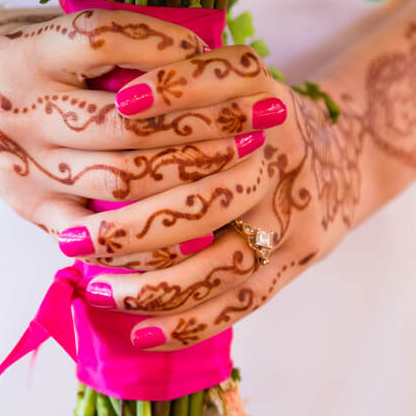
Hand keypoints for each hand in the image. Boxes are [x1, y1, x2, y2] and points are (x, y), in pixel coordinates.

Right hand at [0, 6, 286, 235]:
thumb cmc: (18, 49)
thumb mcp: (51, 24)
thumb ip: (113, 39)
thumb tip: (206, 50)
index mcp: (24, 52)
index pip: (104, 40)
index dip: (171, 48)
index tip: (224, 51)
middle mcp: (18, 110)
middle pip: (127, 125)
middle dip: (207, 120)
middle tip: (267, 113)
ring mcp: (20, 166)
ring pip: (118, 183)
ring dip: (192, 173)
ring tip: (247, 158)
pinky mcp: (25, 204)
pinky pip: (93, 235)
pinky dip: (147, 236)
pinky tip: (199, 226)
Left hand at [53, 47, 354, 350]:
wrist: (343, 156)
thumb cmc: (254, 119)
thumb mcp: (228, 82)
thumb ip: (181, 80)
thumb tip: (103, 95)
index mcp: (263, 95)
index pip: (221, 84)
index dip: (173, 89)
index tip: (120, 105)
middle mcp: (283, 151)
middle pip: (207, 198)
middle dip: (131, 226)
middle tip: (72, 242)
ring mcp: (294, 210)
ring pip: (222, 262)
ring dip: (153, 286)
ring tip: (98, 290)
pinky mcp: (298, 258)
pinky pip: (241, 302)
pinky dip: (189, 324)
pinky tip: (143, 335)